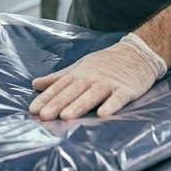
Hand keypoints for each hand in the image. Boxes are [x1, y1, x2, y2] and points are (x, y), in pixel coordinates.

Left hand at [29, 33, 167, 119]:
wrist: (137, 53)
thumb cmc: (105, 63)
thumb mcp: (80, 67)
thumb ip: (58, 78)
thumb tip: (35, 84)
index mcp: (79, 74)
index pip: (60, 86)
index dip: (46, 98)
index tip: (33, 110)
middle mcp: (92, 77)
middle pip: (73, 91)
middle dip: (58, 103)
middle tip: (44, 116)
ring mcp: (109, 83)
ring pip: (92, 94)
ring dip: (79, 105)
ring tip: (66, 117)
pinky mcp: (127, 89)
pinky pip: (118, 98)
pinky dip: (111, 105)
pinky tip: (103, 114)